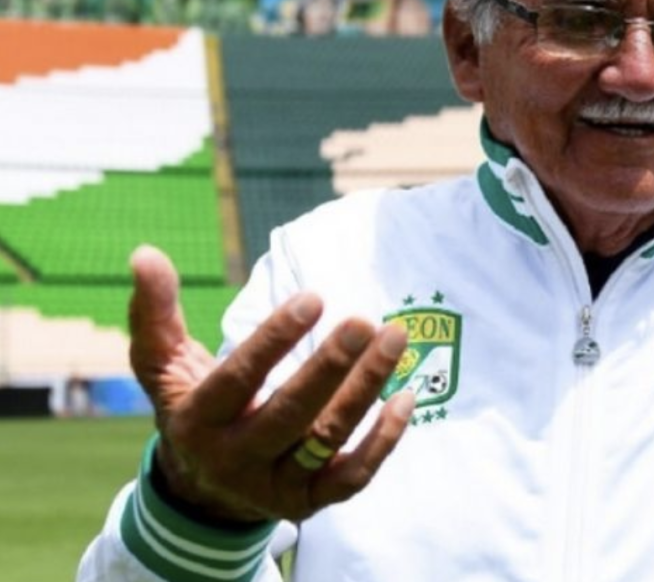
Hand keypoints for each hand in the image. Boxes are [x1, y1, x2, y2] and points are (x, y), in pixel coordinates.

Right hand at [128, 245, 413, 522]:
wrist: (204, 490)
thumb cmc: (192, 406)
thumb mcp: (162, 366)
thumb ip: (155, 313)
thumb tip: (145, 253)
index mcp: (197, 422)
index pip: (238, 380)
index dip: (274, 340)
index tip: (314, 298)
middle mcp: (235, 460)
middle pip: (290, 414)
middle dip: (331, 366)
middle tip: (365, 320)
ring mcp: (276, 486)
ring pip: (328, 441)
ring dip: (366, 389)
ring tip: (395, 339)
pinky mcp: (311, 502)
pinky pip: (354, 476)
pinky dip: (384, 440)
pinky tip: (407, 396)